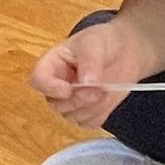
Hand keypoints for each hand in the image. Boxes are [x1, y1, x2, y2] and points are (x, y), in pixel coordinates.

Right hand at [30, 21, 144, 128]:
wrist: (125, 51)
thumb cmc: (103, 41)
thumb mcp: (95, 44)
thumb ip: (90, 62)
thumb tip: (86, 82)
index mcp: (51, 64)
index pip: (39, 81)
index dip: (50, 88)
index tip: (68, 89)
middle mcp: (57, 86)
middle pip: (56, 104)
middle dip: (78, 100)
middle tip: (98, 90)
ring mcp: (70, 101)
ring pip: (72, 116)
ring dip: (91, 107)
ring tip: (106, 90)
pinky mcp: (86, 112)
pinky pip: (88, 122)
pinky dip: (100, 113)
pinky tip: (107, 99)